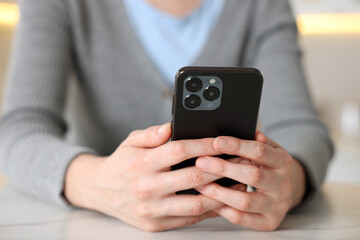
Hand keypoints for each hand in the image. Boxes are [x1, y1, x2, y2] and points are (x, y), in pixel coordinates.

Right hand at [64, 123, 226, 231]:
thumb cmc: (121, 163)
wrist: (101, 191)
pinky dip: (208, 210)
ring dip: (221, 194)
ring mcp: (152, 209)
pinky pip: (189, 219)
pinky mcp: (156, 224)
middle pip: (193, 178)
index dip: (204, 145)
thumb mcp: (131, 142)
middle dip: (221, 168)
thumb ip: (151, 134)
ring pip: (196, 204)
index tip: (222, 142)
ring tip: (239, 183)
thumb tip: (171, 126)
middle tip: (239, 161)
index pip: (180, 151)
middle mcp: (147, 187)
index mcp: (142, 163)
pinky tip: (221, 200)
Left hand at [194, 131, 305, 230]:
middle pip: (253, 176)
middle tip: (201, 162)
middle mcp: (283, 185)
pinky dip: (223, 209)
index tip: (216, 141)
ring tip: (199, 184)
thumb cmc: (271, 165)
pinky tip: (209, 200)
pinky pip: (242, 218)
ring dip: (219, 192)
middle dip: (224, 168)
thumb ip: (257, 140)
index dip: (237, 146)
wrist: (291, 190)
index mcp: (283, 162)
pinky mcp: (268, 222)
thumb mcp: (270, 149)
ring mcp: (276, 205)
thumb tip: (240, 128)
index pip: (259, 151)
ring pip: (245, 201)